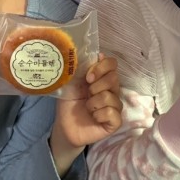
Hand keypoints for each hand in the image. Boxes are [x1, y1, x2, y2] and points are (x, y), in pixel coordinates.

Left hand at [50, 55, 121, 175]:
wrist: (64, 125)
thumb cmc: (69, 102)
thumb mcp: (73, 81)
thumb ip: (84, 67)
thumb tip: (99, 54)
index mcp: (103, 78)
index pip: (113, 64)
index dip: (101, 67)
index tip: (88, 76)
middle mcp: (112, 90)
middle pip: (114, 78)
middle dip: (96, 86)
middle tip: (87, 94)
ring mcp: (115, 106)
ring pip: (110, 97)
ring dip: (93, 103)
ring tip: (88, 108)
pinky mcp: (115, 122)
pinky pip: (112, 113)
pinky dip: (99, 115)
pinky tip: (93, 117)